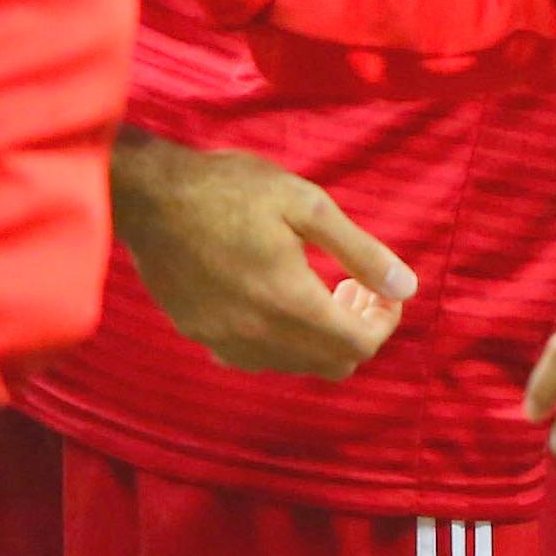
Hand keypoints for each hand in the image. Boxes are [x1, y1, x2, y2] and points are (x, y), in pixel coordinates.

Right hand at [110, 133, 415, 378]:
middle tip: (355, 286)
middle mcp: (256, 335)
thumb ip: (361, 251)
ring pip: (296, 365)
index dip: (384, 321)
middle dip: (357, 329)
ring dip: (321, 337)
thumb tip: (407, 287)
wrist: (148, 196)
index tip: (383, 289)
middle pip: (333, 364)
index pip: (359, 345)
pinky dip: (283, 341)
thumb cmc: (232, 190)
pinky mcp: (198, 335)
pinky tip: (277, 300)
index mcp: (289, 302)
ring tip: (320, 288)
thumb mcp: (308, 206)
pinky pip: (257, 359)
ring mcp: (223, 340)